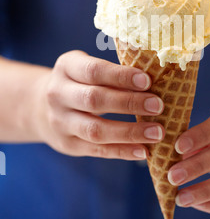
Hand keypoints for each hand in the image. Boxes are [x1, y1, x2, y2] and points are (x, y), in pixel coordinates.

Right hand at [36, 50, 163, 159]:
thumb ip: (113, 72)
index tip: (147, 81)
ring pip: (95, 130)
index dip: (121, 76)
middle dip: (129, 103)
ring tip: (157, 132)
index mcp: (66, 67)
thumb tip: (155, 79)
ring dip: (129, 132)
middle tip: (158, 106)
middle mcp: (58, 94)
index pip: (94, 71)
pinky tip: (144, 151)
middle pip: (94, 100)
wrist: (41, 106)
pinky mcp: (67, 145)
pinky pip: (97, 150)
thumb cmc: (80, 82)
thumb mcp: (86, 67)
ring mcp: (60, 122)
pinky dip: (122, 151)